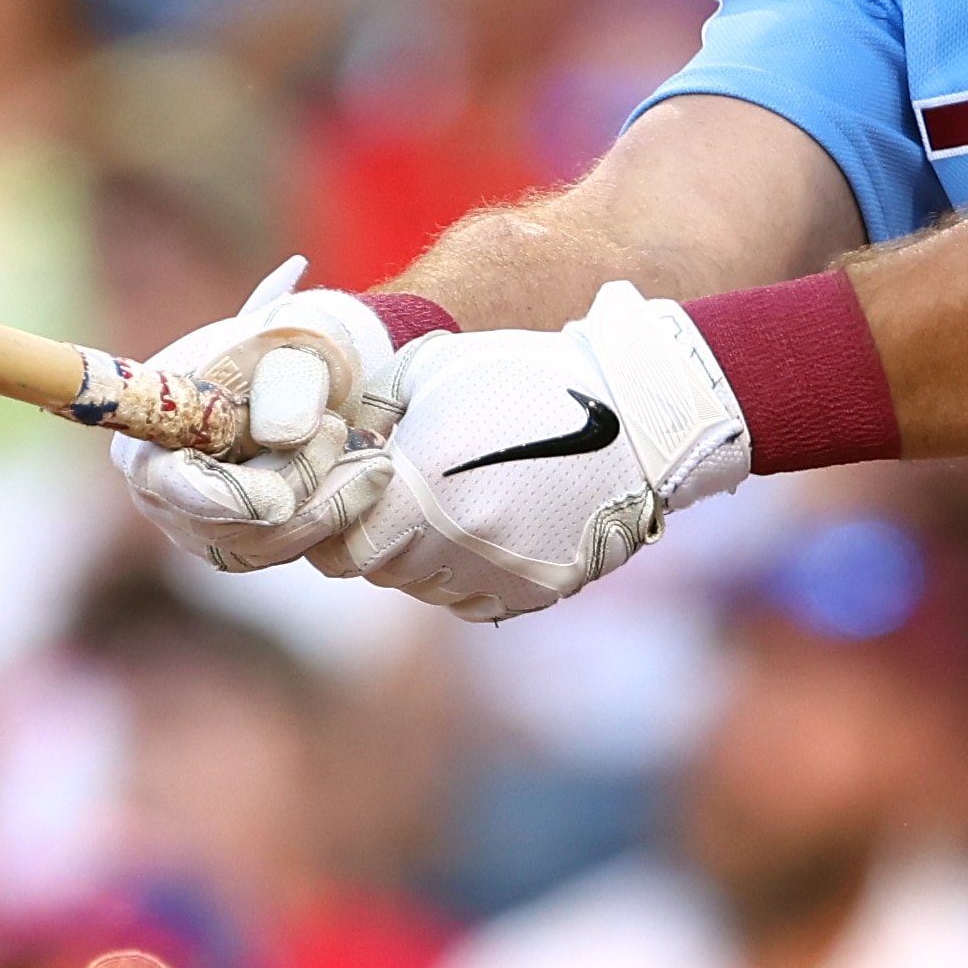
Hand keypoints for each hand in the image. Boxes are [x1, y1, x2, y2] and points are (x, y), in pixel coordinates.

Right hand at [112, 258, 404, 571]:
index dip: (218, 498)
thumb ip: (290, 381)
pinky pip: (283, 551)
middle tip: (343, 432)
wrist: (318, 368)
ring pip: (259, 545)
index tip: (280, 501)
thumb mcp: (299, 340)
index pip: (168, 480)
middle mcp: (161, 485)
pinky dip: (330, 521)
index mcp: (152, 423)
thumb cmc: (294, 342)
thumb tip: (283, 436)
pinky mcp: (240, 543)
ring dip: (325, 505)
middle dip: (296, 485)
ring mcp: (197, 522)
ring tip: (371, 457)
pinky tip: (365, 482)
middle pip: (221, 523)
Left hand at [331, 283, 750, 620]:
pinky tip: (484, 526)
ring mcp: (500, 573)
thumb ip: (369, 409)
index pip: (341, 544)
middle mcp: (458, 540)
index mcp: (424, 483)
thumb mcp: (433, 367)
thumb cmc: (526, 375)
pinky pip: (470, 600)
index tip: (348, 491)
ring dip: (417, 555)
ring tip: (444, 502)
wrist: (637, 412)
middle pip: (379, 570)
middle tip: (392, 494)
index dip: (335, 520)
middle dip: (374, 534)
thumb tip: (329, 442)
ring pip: (422, 588)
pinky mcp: (536, 591)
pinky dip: (462, 574)